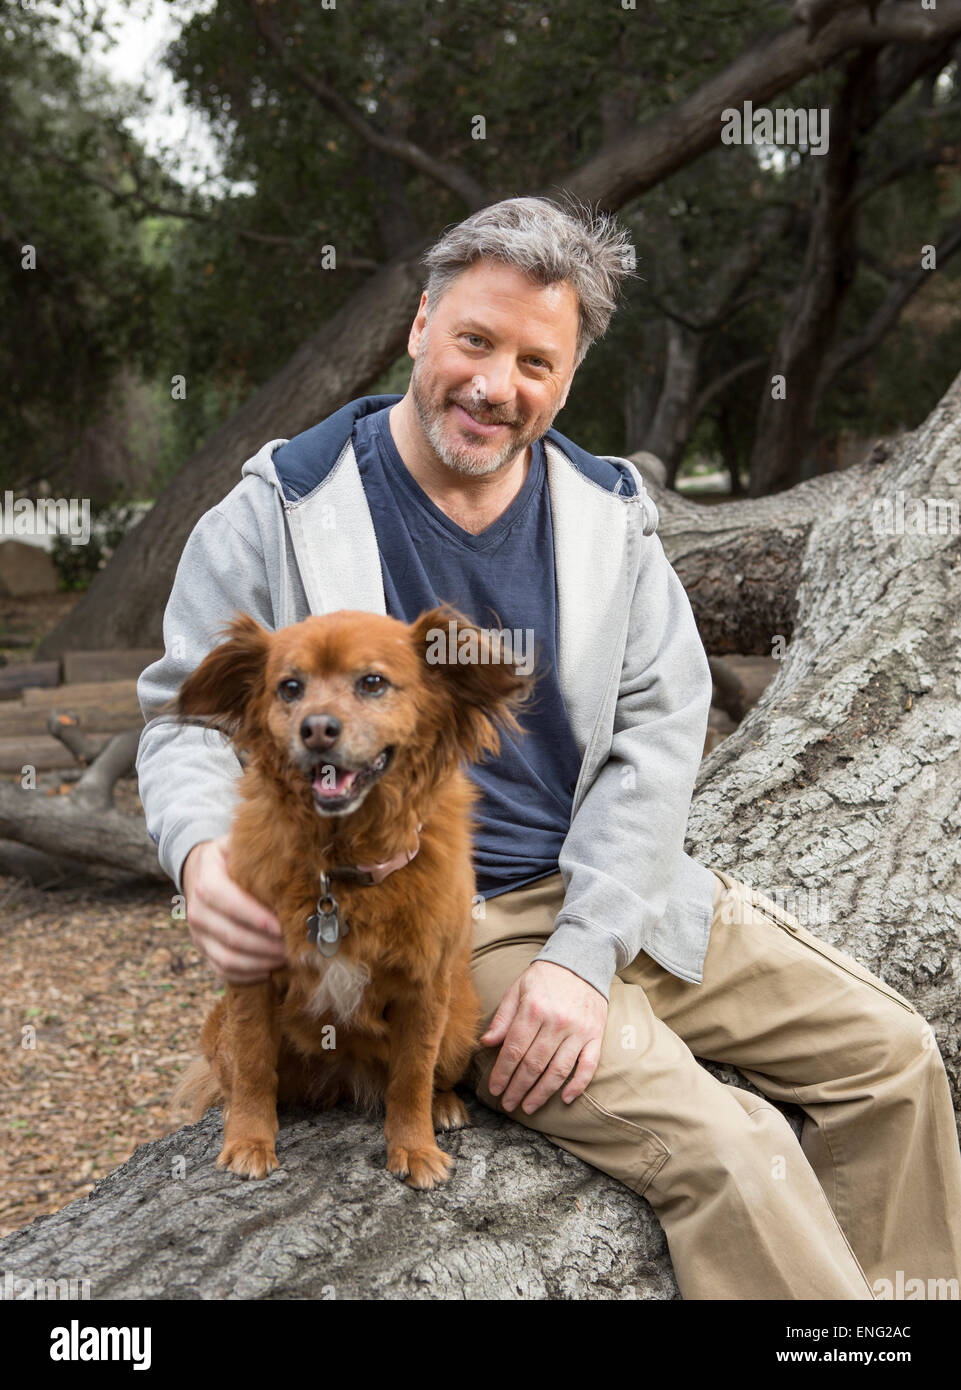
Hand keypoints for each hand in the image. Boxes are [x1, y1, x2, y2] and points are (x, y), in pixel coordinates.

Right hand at [182, 835, 286, 983]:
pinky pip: (222, 970)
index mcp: (206, 879)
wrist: (199, 869)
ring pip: (228, 958)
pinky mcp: (203, 949)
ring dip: (262, 962)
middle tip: (296, 945)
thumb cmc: (229, 857)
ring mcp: (197, 933)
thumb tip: (295, 861)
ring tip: (289, 957)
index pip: (229, 902)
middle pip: (232, 936)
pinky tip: (270, 968)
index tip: (284, 925)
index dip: (258, 918)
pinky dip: (248, 974)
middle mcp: (197, 910)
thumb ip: (257, 853)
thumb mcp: (237, 844)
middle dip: (268, 945)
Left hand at [480, 960, 607, 1115]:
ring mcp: (578, 1030)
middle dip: (518, 1088)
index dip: (502, 1073)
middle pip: (534, 1065)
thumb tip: (487, 1043)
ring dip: (542, 1093)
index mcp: (533, 1009)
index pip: (514, 1050)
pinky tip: (566, 1099)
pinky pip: (588, 1066)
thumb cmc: (544, 978)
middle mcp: (556, 1022)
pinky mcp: (595, 1035)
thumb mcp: (517, 989)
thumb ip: (502, 1017)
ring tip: (528, 1107)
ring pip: (558, 1071)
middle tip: (508, 1105)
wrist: (582, 960)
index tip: (495, 1090)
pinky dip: (578, 1085)